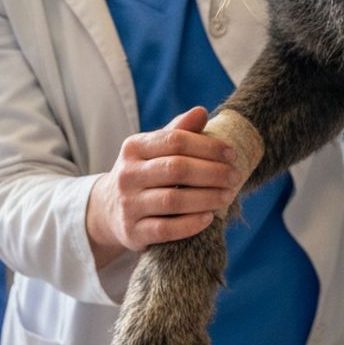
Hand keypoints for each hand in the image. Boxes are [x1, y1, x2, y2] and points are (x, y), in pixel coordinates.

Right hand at [87, 107, 241, 266]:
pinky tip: (209, 218)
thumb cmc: (143, 173)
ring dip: (207, 198)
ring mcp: (128, 204)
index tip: (232, 154)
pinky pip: (166, 229)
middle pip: (176, 169)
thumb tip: (200, 111)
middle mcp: (127, 174)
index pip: (175, 140)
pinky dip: (190, 224)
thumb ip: (177, 131)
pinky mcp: (132, 232)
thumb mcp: (154, 149)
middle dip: (212, 172)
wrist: (108, 210)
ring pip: (173, 200)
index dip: (208, 146)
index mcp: (134, 147)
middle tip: (235, 177)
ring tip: (228, 196)